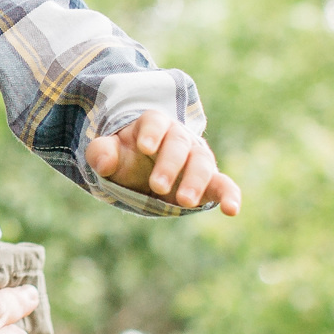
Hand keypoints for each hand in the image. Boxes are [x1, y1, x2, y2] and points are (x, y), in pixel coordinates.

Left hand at [86, 110, 242, 213]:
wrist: (144, 170)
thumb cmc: (126, 158)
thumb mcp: (109, 153)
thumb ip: (102, 153)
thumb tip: (104, 161)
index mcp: (154, 125)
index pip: (155, 122)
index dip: (152, 132)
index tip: (145, 147)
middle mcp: (179, 138)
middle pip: (179, 144)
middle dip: (170, 164)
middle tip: (157, 187)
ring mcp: (196, 158)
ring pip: (202, 163)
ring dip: (195, 181)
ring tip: (185, 201)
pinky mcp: (210, 180)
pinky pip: (224, 185)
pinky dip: (230, 195)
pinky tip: (232, 210)